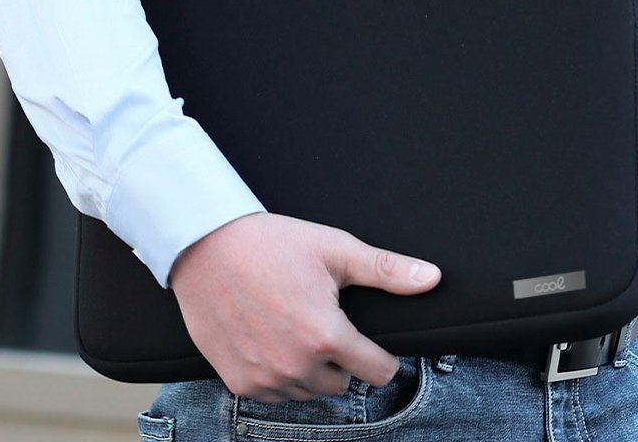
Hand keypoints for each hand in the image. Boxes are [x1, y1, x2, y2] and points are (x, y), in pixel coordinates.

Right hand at [169, 212, 440, 402]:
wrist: (205, 245)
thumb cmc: (270, 243)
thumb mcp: (334, 249)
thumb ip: (386, 270)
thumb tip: (432, 278)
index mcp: (325, 336)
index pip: (378, 372)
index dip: (381, 354)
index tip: (370, 338)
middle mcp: (295, 366)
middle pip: (343, 381)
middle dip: (341, 356)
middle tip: (322, 318)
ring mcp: (264, 378)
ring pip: (308, 390)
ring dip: (310, 368)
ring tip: (295, 324)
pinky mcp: (237, 380)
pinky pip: (274, 392)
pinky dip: (279, 373)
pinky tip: (271, 337)